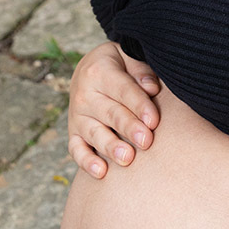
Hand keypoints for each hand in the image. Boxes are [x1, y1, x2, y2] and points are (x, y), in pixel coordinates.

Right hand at [68, 42, 159, 177]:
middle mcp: (85, 95)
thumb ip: (141, 71)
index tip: (153, 120)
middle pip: (110, 114)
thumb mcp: (128, 56)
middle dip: (128, 128)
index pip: (123, 90)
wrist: (90, 70)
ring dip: (111, 147)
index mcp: (100, 72)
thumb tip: (152, 88)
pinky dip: (86, 162)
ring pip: (95, 134)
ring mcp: (78, 116)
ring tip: (127, 158)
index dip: (139, 105)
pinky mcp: (74, 134)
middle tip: (145, 141)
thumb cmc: (119, 65)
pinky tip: (101, 172)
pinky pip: (77, 150)